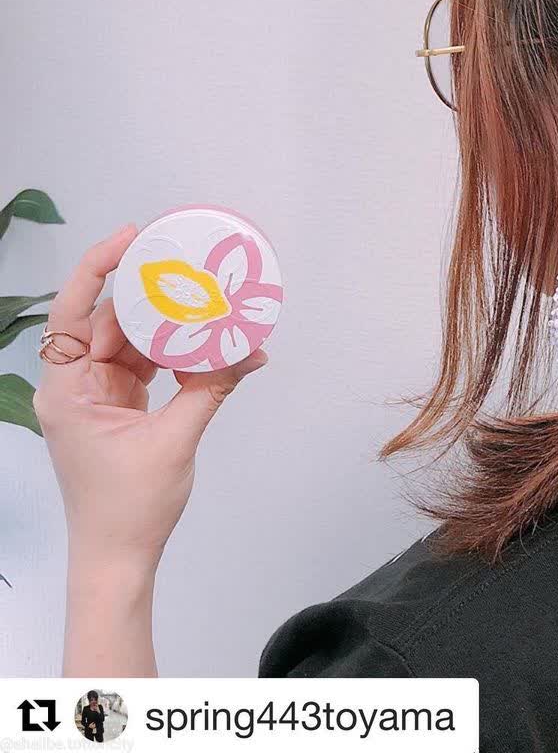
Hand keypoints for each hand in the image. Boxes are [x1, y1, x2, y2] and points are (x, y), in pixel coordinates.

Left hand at [35, 225, 268, 570]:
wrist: (118, 556)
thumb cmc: (129, 507)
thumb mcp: (175, 440)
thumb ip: (212, 388)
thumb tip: (253, 352)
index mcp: (68, 390)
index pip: (72, 313)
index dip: (97, 267)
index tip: (133, 238)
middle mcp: (75, 386)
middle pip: (109, 322)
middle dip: (152, 299)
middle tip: (191, 271)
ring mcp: (96, 396)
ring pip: (131, 342)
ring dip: (170, 328)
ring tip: (206, 306)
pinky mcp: (118, 407)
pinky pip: (145, 364)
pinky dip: (174, 355)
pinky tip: (205, 347)